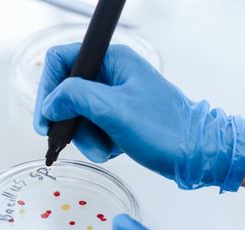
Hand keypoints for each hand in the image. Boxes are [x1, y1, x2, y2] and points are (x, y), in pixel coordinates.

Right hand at [34, 44, 244, 190]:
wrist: (199, 153)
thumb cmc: (167, 129)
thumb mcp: (116, 111)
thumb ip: (77, 99)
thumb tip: (50, 104)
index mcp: (111, 61)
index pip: (61, 61)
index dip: (47, 89)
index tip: (45, 119)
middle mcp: (111, 74)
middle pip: (67, 93)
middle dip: (72, 123)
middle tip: (81, 141)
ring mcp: (114, 97)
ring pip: (78, 115)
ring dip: (87, 138)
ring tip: (106, 149)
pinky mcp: (118, 117)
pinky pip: (92, 128)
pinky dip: (98, 142)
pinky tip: (115, 148)